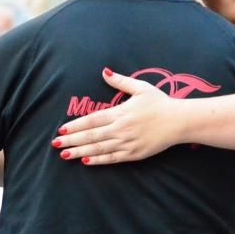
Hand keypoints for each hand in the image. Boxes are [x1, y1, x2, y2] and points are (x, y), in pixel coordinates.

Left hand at [53, 69, 182, 164]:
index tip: (61, 130)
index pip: (91, 120)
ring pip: (98, 149)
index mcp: (120, 112)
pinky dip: (98, 160)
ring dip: (79, 152)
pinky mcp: (134, 153)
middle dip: (71, 141)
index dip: (75, 126)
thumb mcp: (140, 87)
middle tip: (55, 145)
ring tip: (64, 155)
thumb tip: (104, 72)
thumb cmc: (160, 102)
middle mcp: (120, 129)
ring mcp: (127, 143)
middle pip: (91, 136)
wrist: (179, 121)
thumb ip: (120, 82)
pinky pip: (112, 158)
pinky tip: (85, 161)